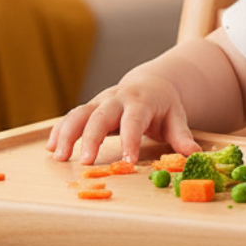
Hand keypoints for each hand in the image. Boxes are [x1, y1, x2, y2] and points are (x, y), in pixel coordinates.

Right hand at [46, 75, 200, 164]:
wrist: (150, 84)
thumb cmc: (164, 105)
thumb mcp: (176, 117)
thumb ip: (182, 136)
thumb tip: (194, 154)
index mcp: (141, 102)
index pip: (134, 120)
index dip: (130, 140)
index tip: (127, 162)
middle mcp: (117, 99)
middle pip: (100, 115)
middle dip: (92, 138)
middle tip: (86, 161)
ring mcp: (100, 102)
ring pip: (79, 114)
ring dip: (67, 134)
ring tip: (58, 157)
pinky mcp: (89, 108)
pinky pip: (71, 117)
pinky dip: (59, 130)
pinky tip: (51, 147)